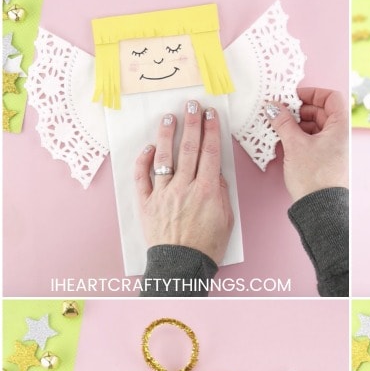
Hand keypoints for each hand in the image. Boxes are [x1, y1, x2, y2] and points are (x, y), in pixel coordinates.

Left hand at [135, 100, 233, 262]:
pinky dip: (144, 161)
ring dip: (167, 134)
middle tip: (192, 104)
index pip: (210, 153)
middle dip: (191, 123)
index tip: (210, 114)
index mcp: (207, 191)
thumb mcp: (226, 219)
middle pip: (189, 148)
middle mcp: (184, 187)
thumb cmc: (207, 246)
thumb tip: (215, 172)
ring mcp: (163, 193)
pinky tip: (148, 148)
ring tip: (169, 116)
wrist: (182, 266)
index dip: (211, 130)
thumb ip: (221, 192)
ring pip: (164, 157)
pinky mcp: (146, 203)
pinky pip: (142, 177)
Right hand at [265, 88, 348, 202]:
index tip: (293, 97)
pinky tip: (286, 140)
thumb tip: (273, 107)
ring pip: (315, 127)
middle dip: (300, 110)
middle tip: (281, 111)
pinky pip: (312, 140)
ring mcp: (333, 149)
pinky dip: (300, 137)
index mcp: (340, 127)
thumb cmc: (314, 177)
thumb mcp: (295, 144)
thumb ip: (283, 122)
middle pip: (321, 112)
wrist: (319, 207)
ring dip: (297, 124)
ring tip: (280, 126)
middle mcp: (340, 136)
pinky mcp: (324, 160)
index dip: (312, 93)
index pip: (330, 98)